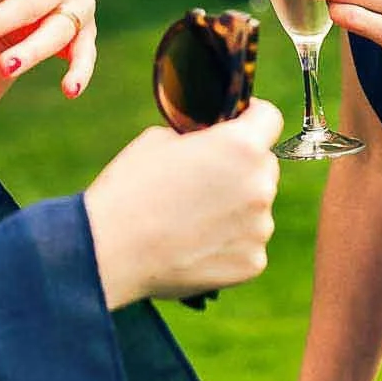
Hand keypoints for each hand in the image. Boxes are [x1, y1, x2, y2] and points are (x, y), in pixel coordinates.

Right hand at [82, 99, 282, 308]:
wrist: (111, 250)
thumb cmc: (130, 189)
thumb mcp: (160, 140)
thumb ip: (201, 138)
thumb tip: (214, 144)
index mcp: (242, 146)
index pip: (270, 118)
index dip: (252, 118)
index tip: (239, 125)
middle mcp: (260, 186)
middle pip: (264, 166)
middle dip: (241, 168)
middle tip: (203, 182)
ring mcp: (259, 228)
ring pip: (255, 208)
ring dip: (235, 208)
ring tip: (191, 219)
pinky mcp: (252, 262)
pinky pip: (247, 242)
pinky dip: (229, 242)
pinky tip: (195, 244)